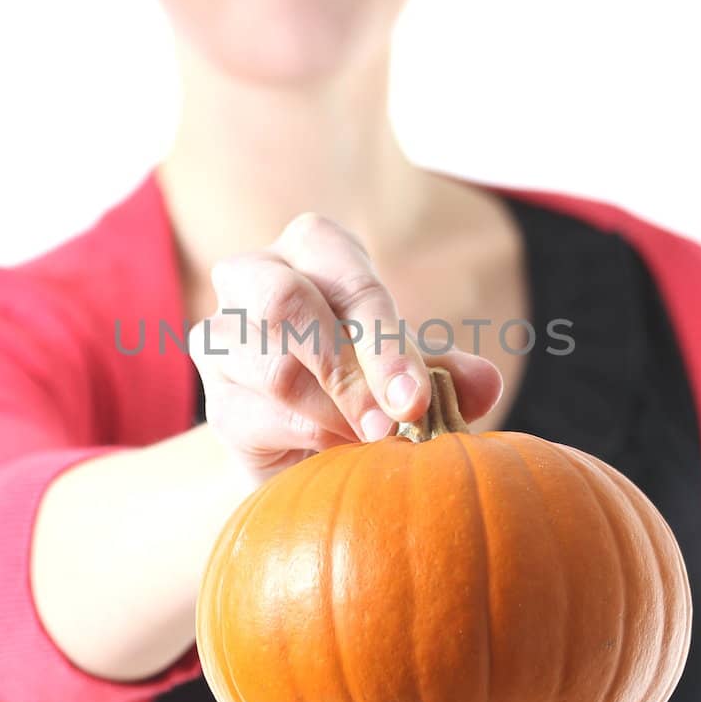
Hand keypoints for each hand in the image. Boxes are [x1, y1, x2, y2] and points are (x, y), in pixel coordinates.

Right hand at [188, 210, 504, 484]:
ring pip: (273, 367)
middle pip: (285, 300)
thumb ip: (445, 373)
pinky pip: (258, 416)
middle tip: (396, 422)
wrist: (314, 448)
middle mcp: (253, 276)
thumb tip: (484, 382)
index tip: (416, 400)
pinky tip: (341, 454)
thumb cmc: (368, 382)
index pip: (342, 270)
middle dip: (348, 367)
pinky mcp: (215, 400)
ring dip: (335, 411)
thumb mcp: (413, 372)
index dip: (382, 338)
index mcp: (312, 247)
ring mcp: (222, 338)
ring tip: (377, 442)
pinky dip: (310, 438)